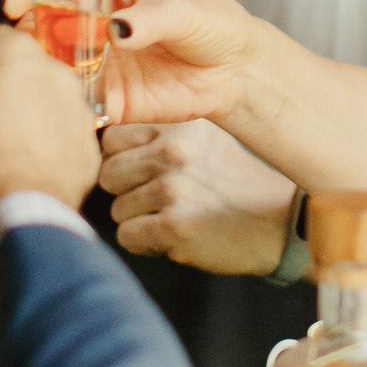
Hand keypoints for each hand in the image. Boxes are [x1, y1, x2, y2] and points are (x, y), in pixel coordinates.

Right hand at [0, 26, 97, 232]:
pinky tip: (14, 170)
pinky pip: (58, 145)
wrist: (18, 204)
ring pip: (40, 109)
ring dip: (19, 123)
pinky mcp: (86, 150)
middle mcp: (54, 73)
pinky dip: (39, 155)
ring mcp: (76, 112)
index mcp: (15, 51)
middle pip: (16, 75)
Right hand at [4, 0, 262, 127]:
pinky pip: (77, 103)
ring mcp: (101, 63)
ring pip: (54, 65)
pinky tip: (57, 108)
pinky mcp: (111, 99)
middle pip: (46, 24)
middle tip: (22, 44)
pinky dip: (63, 106)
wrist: (238, 71)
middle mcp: (97, 25)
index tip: (14, 1)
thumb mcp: (185, 8)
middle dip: (27, 33)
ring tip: (36, 76)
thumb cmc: (214, 24)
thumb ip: (150, 18)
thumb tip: (117, 29)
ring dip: (38, 70)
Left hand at [98, 120, 293, 273]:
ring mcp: (173, 188)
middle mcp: (173, 150)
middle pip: (108, 175)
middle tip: (163, 200)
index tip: (149, 172)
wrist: (273, 224)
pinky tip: (174, 236)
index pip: (111, 139)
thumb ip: (152, 135)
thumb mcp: (197, 139)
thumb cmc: (227, 183)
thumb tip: (93, 137)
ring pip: (117, 209)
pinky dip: (146, 243)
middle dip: (127, 192)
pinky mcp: (174, 225)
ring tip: (176, 216)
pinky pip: (128, 236)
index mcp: (176, 123)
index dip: (124, 160)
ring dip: (140, 219)